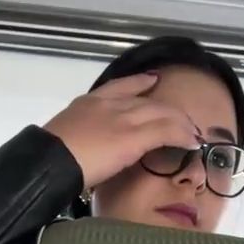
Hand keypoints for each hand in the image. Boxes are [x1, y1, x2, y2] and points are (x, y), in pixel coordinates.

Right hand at [44, 73, 200, 189]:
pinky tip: (192, 141)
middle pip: (148, 101)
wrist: (49, 162)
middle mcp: (110, 105)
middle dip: (169, 110)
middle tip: (184, 121)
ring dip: (180, 124)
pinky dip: (182, 135)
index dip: (140, 84)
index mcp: (89, 103)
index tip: (153, 82)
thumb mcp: (64, 141)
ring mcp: (123, 119)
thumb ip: (80, 140)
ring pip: (162, 113)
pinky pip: (166, 131)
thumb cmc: (50, 159)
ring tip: (193, 134)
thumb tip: (84, 154)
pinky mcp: (134, 136)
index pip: (120, 86)